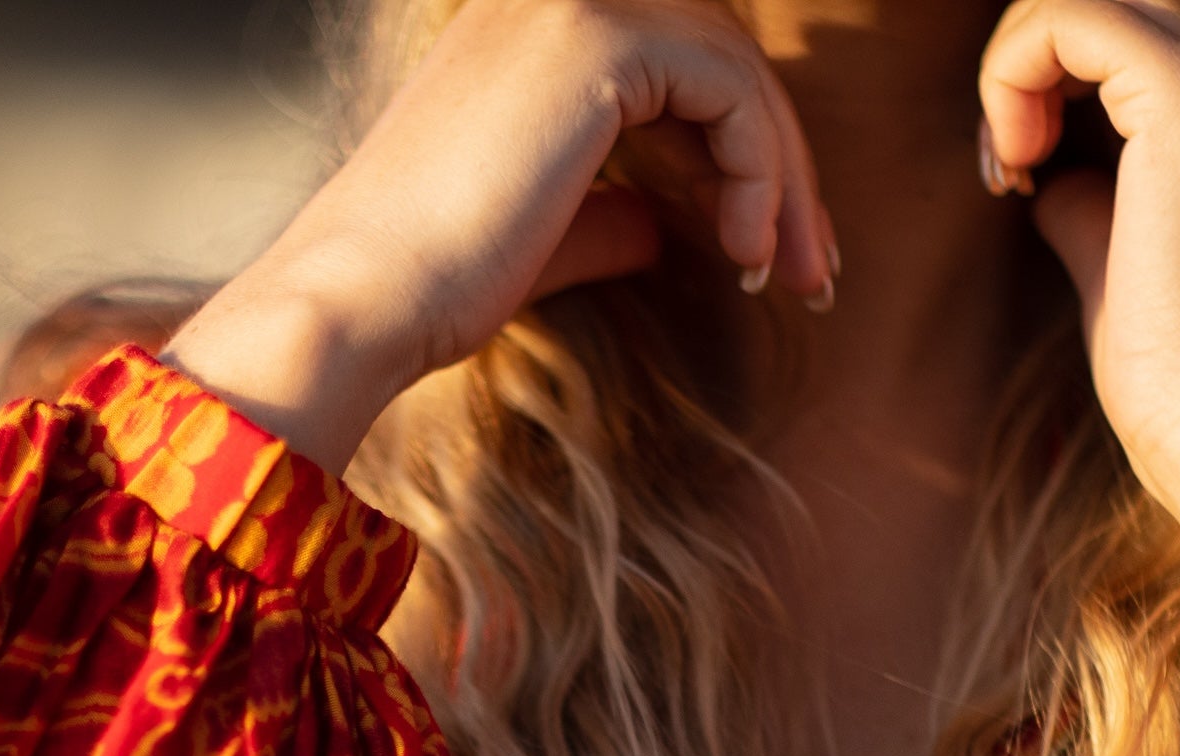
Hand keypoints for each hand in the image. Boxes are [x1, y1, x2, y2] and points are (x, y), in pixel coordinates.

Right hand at [166, 0, 836, 474]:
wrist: (363, 301)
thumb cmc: (432, 289)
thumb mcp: (544, 238)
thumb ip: (609, 214)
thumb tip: (666, 230)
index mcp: (522, 33)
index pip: (674, 65)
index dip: (740, 154)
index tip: (774, 253)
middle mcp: (545, 0)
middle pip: (718, 58)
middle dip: (779, 168)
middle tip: (815, 273)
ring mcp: (571, 5)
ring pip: (735, 71)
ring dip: (781, 178)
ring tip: (790, 276)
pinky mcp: (598, 38)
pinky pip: (731, 90)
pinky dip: (756, 173)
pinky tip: (742, 253)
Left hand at [978, 0, 1179, 655]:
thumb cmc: (1179, 374)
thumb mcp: (1117, 258)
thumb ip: (1087, 196)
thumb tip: (1042, 175)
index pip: (1112, 29)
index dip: (1036, 76)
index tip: (1011, 170)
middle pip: (1099, 1)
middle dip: (1023, 59)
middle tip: (1003, 164)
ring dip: (1015, 64)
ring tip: (1008, 165)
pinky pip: (1069, 14)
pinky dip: (1012, 72)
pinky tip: (1012, 161)